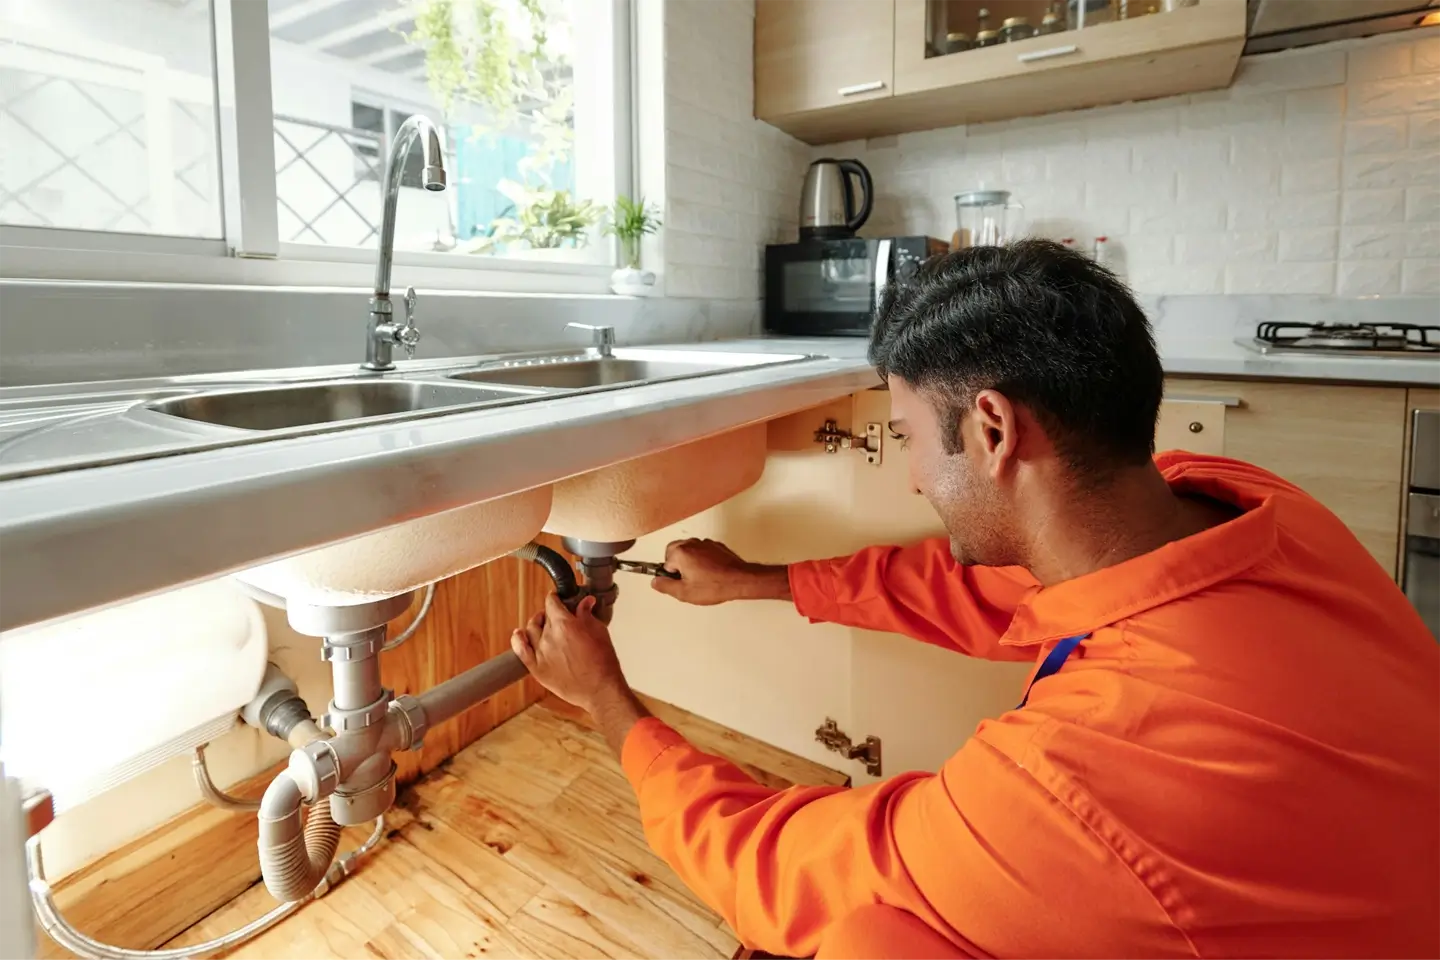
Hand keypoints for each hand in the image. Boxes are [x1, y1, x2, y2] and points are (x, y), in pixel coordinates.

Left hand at [511, 593, 630, 714]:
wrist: (600, 690)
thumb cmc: (603, 664)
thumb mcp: (599, 632)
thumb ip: (587, 615)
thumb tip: (585, 603)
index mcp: (565, 624)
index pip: (552, 602)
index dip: (555, 598)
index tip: (557, 599)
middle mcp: (549, 637)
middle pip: (543, 616)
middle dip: (551, 614)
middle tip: (558, 617)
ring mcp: (541, 653)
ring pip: (530, 630)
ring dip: (536, 624)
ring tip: (543, 625)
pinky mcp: (536, 668)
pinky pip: (520, 650)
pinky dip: (517, 639)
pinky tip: (519, 634)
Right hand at [650, 538, 790, 605]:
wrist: (740, 580)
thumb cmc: (716, 585)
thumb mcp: (684, 593)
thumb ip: (665, 586)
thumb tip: (656, 582)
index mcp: (681, 552)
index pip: (665, 563)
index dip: (672, 576)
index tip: (678, 583)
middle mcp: (692, 544)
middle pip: (674, 551)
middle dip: (677, 565)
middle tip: (687, 580)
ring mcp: (705, 543)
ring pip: (689, 550)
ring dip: (690, 562)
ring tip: (700, 578)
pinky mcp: (716, 546)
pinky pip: (702, 551)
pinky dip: (702, 560)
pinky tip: (709, 573)